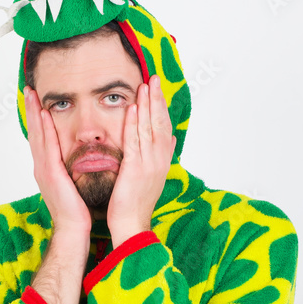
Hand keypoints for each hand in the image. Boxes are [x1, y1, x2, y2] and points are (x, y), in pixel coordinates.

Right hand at [23, 85, 90, 236]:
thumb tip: (76, 160)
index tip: (36, 101)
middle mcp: (42, 166)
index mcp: (47, 169)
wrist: (73, 229)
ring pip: (38, 135)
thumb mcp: (71, 184)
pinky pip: (48, 146)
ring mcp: (44, 169)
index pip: (41, 138)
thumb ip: (70, 170)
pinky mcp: (51, 173)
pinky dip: (45, 130)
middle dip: (31, 110)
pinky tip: (46, 115)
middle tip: (28, 90)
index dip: (37, 119)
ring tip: (32, 95)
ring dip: (35, 114)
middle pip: (35, 132)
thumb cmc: (76, 210)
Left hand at [107, 74, 176, 244]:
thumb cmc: (136, 203)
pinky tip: (131, 109)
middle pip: (160, 123)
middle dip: (157, 99)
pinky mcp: (135, 170)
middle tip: (154, 77)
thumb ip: (160, 156)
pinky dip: (134, 124)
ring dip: (147, 105)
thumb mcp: (152, 176)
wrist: (131, 225)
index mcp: (162, 161)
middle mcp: (159, 160)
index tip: (158, 89)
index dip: (162, 107)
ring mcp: (148, 165)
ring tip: (145, 85)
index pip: (164, 127)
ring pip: (149, 129)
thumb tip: (171, 139)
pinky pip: (135, 143)